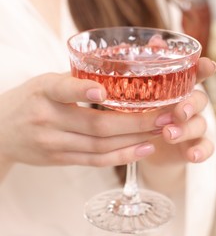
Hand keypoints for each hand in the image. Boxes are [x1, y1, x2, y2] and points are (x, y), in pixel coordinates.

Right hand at [0, 73, 166, 166]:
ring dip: (134, 140)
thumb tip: (120, 74)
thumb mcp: (45, 82)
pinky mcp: (60, 159)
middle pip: (96, 125)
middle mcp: (47, 119)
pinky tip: (143, 150)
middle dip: (135, 122)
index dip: (82, 92)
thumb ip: (76, 81)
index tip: (104, 92)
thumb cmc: (30, 100)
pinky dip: (121, 156)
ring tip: (161, 132)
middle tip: (165, 116)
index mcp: (43, 91)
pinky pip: (95, 161)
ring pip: (100, 146)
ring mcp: (53, 143)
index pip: (62, 90)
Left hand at [147, 57, 215, 164]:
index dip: (204, 69)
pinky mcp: (195, 145)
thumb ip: (149, 69)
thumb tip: (155, 40)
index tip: (209, 65)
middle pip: (200, 100)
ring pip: (200, 124)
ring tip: (168, 135)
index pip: (196, 76)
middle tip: (178, 112)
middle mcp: (191, 106)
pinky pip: (206, 147)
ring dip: (186, 129)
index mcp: (179, 90)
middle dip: (191, 104)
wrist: (149, 148)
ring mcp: (194, 126)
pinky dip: (201, 151)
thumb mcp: (143, 94)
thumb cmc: (147, 115)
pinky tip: (192, 156)